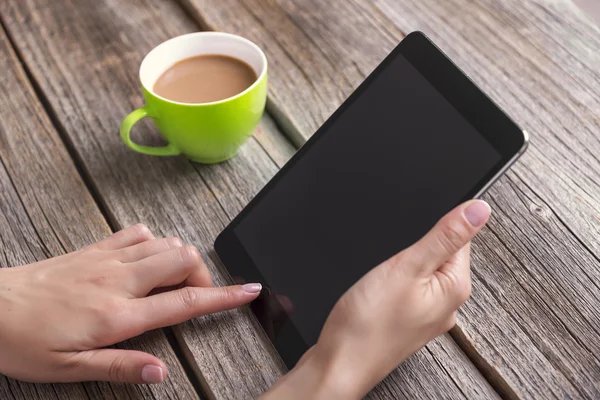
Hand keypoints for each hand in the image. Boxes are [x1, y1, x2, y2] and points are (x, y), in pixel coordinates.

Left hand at [0, 224, 260, 383]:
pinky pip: (136, 233)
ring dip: (181, 258)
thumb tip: (159, 370)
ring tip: (176, 281)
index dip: (224, 297)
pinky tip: (147, 258)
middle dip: (205, 274)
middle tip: (200, 296)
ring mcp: (108, 259)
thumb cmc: (23, 341)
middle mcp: (120, 280)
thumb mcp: (69, 369)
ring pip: (165, 242)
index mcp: (119, 314)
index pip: (185, 301)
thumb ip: (120, 366)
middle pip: (183, 259)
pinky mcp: (94, 249)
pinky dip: (154, 242)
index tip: (250, 291)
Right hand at [263, 200, 490, 398]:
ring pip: (420, 271)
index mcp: (454, 288)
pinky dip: (393, 281)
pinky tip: (377, 289)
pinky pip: (407, 288)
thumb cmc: (368, 325)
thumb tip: (479, 209)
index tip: (412, 233)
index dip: (435, 225)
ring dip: (402, 265)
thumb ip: (444, 237)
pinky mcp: (405, 320)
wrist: (339, 364)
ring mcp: (425, 315)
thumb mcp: (407, 267)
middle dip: (415, 246)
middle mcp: (446, 304)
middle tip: (390, 262)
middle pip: (440, 254)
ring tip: (382, 278)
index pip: (460, 238)